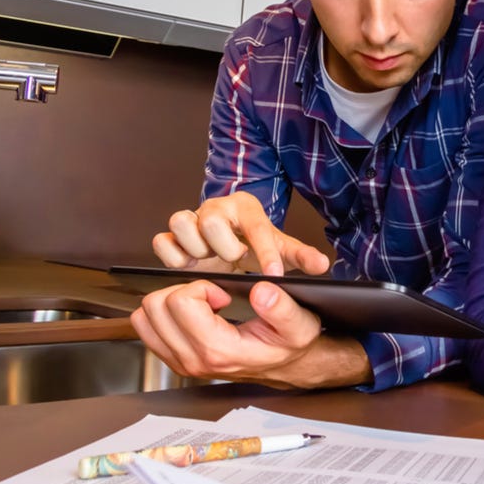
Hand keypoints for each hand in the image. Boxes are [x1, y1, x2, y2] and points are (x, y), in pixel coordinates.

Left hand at [130, 279, 372, 389]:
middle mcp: (194, 360)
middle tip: (210, 297)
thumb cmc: (290, 344)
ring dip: (170, 301)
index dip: (201, 287)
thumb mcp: (299, 324)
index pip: (180, 303)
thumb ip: (282, 308)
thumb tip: (262, 291)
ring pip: (144, 318)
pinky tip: (192, 315)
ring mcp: (181, 363)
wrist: (286, 367)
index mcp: (219, 350)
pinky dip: (164, 314)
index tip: (222, 294)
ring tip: (200, 305)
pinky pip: (146, 329)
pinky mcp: (175, 361)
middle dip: (182, 290)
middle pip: (156, 307)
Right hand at [152, 191, 329, 276]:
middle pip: (211, 220)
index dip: (264, 253)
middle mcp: (216, 209)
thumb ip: (301, 257)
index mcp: (247, 208)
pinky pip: (162, 240)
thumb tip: (321, 264)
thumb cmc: (257, 245)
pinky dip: (173, 256)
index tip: (272, 275)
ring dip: (195, 249)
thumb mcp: (282, 250)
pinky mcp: (173, 237)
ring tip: (209, 262)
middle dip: (223, 247)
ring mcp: (192, 220)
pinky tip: (189, 268)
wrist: (233, 244)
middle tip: (232, 261)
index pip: (256, 228)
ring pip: (181, 222)